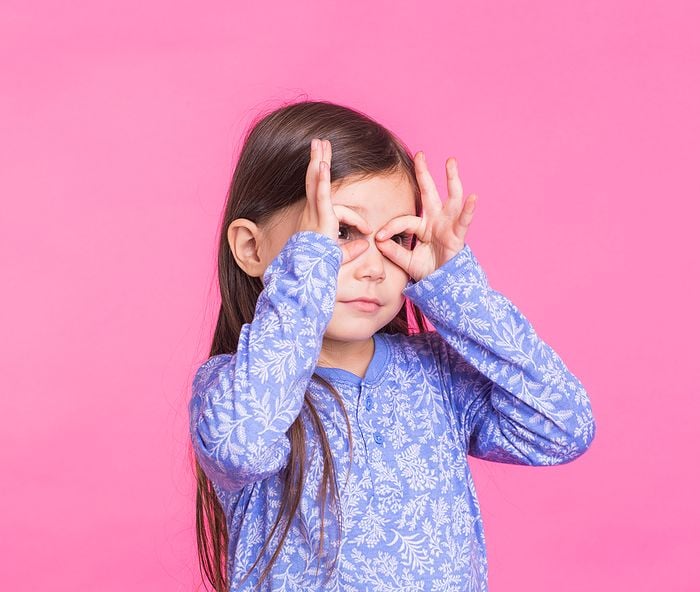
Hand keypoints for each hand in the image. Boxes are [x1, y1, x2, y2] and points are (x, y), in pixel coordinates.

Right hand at [297, 138, 370, 263]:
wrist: (308, 273)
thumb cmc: (319, 267)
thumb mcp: (339, 256)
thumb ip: (351, 249)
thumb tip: (364, 246)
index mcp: (315, 220)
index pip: (334, 207)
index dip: (355, 219)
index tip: (367, 232)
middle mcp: (312, 212)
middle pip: (314, 181)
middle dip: (317, 161)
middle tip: (318, 143)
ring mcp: (314, 212)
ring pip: (316, 181)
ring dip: (318, 161)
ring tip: (319, 142)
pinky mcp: (320, 216)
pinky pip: (321, 194)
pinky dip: (322, 179)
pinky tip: (322, 163)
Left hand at [375, 151, 476, 280]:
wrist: (442, 286)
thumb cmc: (427, 271)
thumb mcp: (406, 261)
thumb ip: (393, 251)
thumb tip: (377, 241)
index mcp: (422, 225)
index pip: (404, 220)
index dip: (391, 228)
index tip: (379, 237)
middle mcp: (436, 220)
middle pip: (430, 192)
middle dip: (424, 173)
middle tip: (420, 154)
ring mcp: (449, 226)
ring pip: (451, 199)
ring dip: (452, 179)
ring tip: (451, 161)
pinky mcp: (458, 236)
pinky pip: (464, 222)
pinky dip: (469, 210)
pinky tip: (473, 197)